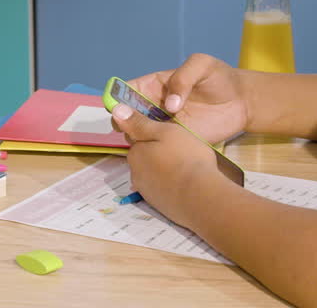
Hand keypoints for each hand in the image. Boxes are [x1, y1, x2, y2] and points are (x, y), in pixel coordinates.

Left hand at [110, 101, 228, 227]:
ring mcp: (147, 192)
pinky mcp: (159, 205)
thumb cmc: (185, 157)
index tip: (169, 136)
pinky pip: (162, 189)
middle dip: (157, 153)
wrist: (200, 197)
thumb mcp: (164, 131)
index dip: (153, 135)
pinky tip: (185, 182)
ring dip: (164, 170)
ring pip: (153, 174)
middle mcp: (136, 173)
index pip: (138, 140)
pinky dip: (170, 185)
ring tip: (186, 167)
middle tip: (180, 150)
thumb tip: (115, 111)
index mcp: (136, 153)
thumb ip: (139, 122)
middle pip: (144, 158)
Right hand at [126, 53, 249, 143]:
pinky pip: (157, 147)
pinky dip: (151, 151)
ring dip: (136, 138)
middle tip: (132, 128)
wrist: (242, 102)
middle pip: (127, 115)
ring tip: (149, 140)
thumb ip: (183, 78)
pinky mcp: (176, 142)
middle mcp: (155, 106)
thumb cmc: (220, 78)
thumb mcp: (202, 65)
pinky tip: (158, 151)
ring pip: (138, 133)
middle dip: (123, 122)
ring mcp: (164, 125)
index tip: (118, 108)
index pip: (127, 91)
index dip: (117, 98)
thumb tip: (170, 105)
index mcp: (155, 85)